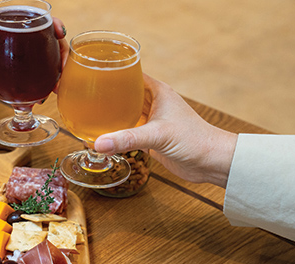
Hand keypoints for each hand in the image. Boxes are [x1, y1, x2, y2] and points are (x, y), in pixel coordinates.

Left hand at [0, 17, 68, 93]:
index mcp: (14, 29)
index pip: (41, 22)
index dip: (55, 25)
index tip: (60, 32)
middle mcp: (25, 43)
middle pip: (53, 44)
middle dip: (63, 57)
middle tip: (61, 74)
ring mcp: (27, 60)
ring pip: (50, 63)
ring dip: (57, 76)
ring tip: (53, 90)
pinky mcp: (24, 76)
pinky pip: (39, 80)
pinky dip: (42, 90)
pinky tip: (39, 100)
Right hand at [94, 74, 237, 187]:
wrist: (211, 161)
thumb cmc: (195, 140)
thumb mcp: (158, 135)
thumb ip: (127, 139)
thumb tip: (98, 143)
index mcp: (157, 91)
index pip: (130, 73)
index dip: (113, 70)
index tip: (92, 71)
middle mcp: (153, 102)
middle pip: (124, 93)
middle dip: (106, 94)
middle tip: (83, 95)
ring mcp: (152, 120)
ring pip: (125, 112)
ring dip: (110, 115)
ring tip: (87, 115)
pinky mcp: (150, 138)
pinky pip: (128, 132)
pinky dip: (116, 134)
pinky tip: (102, 137)